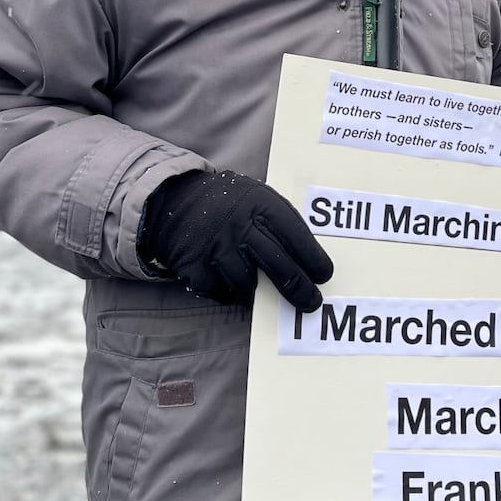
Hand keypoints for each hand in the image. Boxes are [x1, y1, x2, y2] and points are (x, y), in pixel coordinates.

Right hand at [140, 170, 332, 310]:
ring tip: (269, 295)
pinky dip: (232, 292)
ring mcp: (217, 249)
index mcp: (260, 204)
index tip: (325, 276)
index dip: (313, 259)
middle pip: (278, 267)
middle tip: (311, 303)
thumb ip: (280, 222)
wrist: (176, 201)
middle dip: (299, 289)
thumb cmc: (229, 203)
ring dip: (261, 293)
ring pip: (250, 285)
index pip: (295, 237)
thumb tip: (310, 258)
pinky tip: (234, 282)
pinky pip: (224, 291)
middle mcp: (239, 226)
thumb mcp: (257, 198)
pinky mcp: (197, 268)